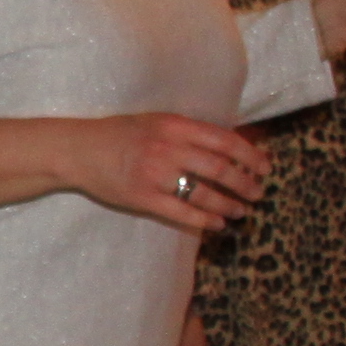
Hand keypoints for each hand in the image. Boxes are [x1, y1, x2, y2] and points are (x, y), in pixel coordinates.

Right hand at [83, 111, 267, 234]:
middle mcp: (168, 148)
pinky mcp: (143, 198)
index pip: (224, 140)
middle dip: (245, 183)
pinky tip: (217, 224)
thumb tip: (229, 146)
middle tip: (258, 192)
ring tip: (241, 211)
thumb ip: (189, 132)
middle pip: (220, 169)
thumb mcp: (157, 122)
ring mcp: (155, 175)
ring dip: (229, 204)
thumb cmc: (121, 133)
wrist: (80, 150)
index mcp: (175, 125)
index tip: (265, 166)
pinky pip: (182, 213)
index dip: (250, 155)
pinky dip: (205, 220)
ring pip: (204, 194)